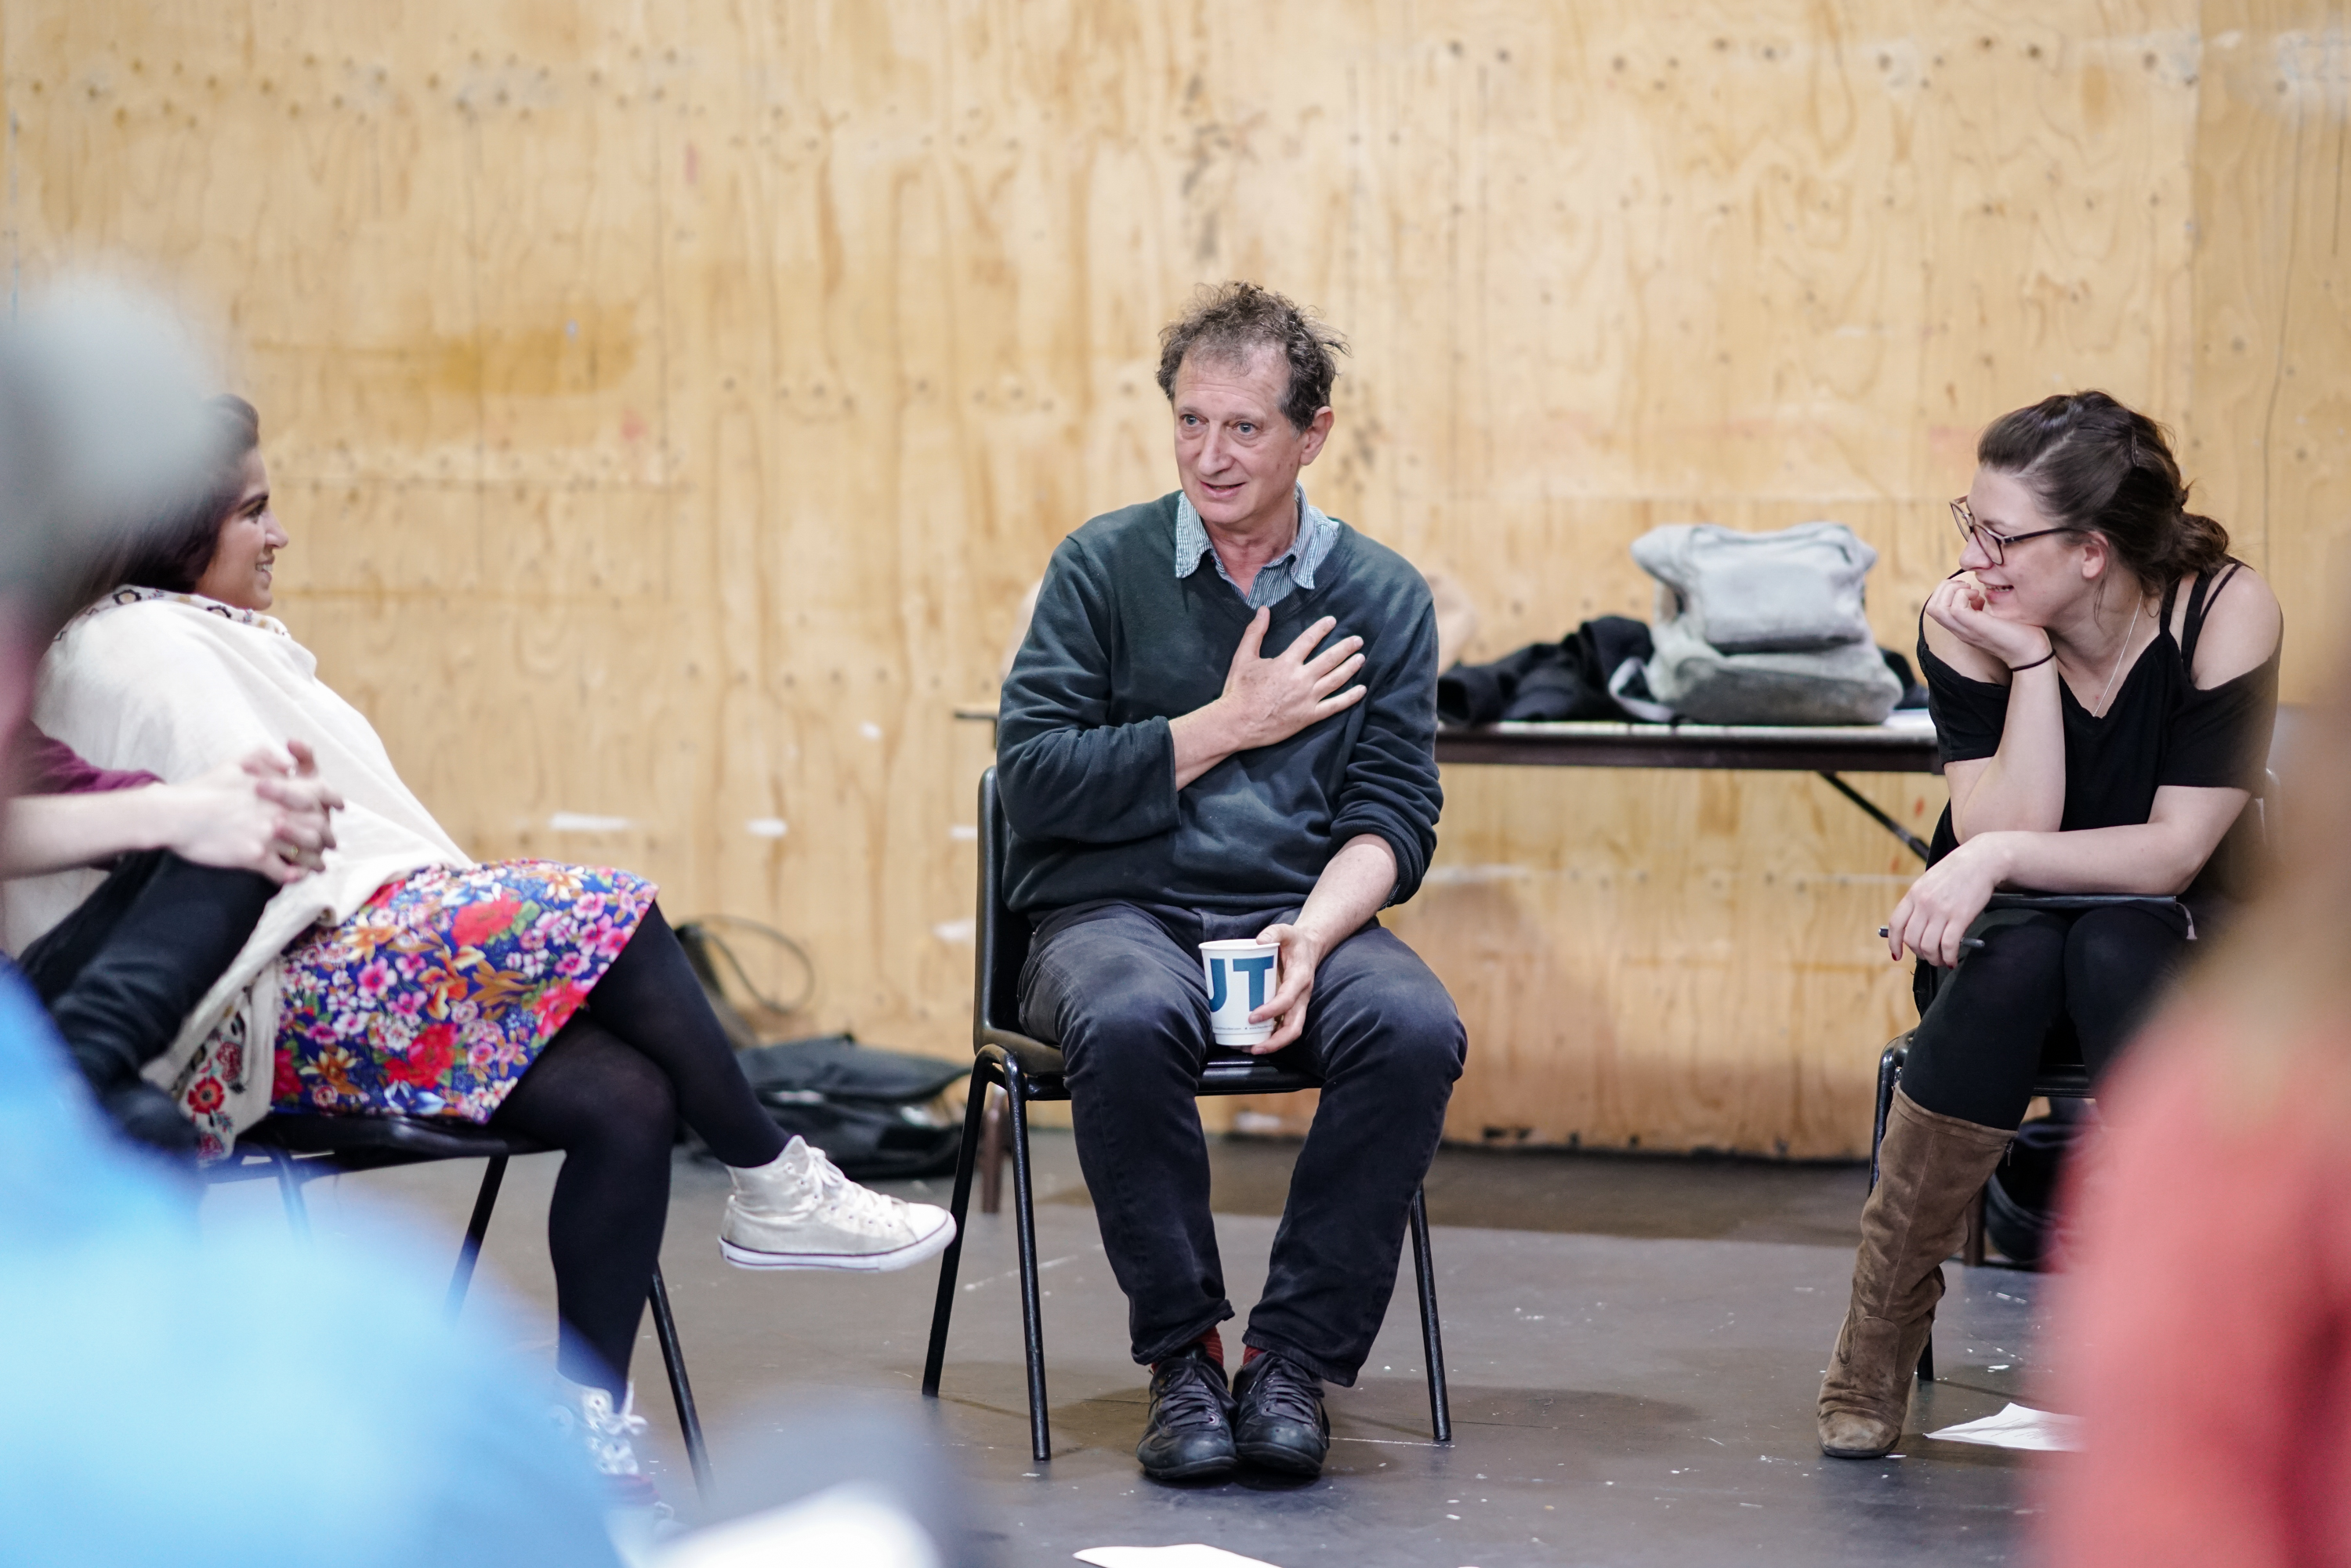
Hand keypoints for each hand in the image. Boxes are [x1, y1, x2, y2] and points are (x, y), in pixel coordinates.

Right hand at [164, 740, 343, 883]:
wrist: (175, 813)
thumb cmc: (203, 787)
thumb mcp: (236, 762)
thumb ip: (266, 757)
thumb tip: (288, 764)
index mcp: (278, 789)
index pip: (318, 793)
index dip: (333, 801)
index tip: (340, 807)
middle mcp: (279, 812)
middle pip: (318, 826)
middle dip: (327, 837)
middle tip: (331, 844)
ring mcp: (268, 835)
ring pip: (305, 852)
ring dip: (314, 861)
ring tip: (317, 867)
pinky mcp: (254, 857)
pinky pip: (282, 871)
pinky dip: (291, 876)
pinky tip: (294, 878)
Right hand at [1215, 609, 1367, 751]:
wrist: (1237, 723)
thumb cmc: (1239, 691)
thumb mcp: (1243, 657)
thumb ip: (1255, 633)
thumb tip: (1263, 610)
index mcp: (1286, 663)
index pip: (1309, 639)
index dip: (1322, 628)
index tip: (1332, 621)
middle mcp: (1301, 679)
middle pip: (1329, 658)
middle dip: (1345, 647)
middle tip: (1358, 640)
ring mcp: (1308, 698)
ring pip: (1336, 679)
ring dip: (1351, 667)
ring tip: (1361, 658)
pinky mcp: (1309, 716)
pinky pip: (1335, 706)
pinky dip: (1350, 698)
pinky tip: (1362, 690)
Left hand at [1244, 921, 1326, 1053]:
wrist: (1310, 946)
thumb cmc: (1295, 941)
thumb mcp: (1286, 930)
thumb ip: (1273, 932)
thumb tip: (1258, 941)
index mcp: (1301, 979)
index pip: (1288, 1000)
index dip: (1272, 1010)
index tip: (1252, 1017)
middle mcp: (1301, 996)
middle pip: (1293, 1027)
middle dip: (1275, 1042)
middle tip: (1253, 1048)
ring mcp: (1297, 1004)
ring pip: (1289, 1031)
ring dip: (1271, 1044)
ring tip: (1248, 1049)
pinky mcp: (1290, 1007)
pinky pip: (1282, 1026)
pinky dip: (1269, 1037)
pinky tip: (1250, 1040)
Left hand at [1885, 834, 2010, 968]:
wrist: (1982, 860)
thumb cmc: (1957, 871)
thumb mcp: (1929, 882)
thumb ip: (1920, 902)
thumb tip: (1916, 926)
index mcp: (1914, 894)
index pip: (1896, 924)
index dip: (1894, 943)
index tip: (1897, 954)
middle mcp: (1924, 904)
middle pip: (1911, 939)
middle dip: (1919, 953)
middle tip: (1929, 956)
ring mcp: (1941, 911)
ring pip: (1928, 946)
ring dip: (1934, 959)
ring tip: (1942, 960)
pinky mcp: (1960, 917)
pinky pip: (1948, 945)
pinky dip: (1949, 957)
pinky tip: (1952, 959)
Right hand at [1924, 575, 2050, 671]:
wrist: (2031, 654)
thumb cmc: (2019, 634)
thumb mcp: (1994, 618)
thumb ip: (1982, 608)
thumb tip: (1978, 596)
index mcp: (1961, 627)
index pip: (1935, 608)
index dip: (1947, 591)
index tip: (1970, 590)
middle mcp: (1959, 630)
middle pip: (1931, 607)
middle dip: (1945, 588)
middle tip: (1968, 587)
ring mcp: (1965, 629)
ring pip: (1936, 607)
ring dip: (1952, 591)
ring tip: (1973, 591)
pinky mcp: (1975, 627)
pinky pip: (1955, 608)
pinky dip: (1964, 596)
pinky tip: (1981, 598)